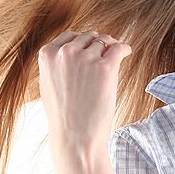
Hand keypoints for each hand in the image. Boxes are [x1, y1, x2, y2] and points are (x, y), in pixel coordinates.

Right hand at [38, 30, 131, 151]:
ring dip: (110, 47)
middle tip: (105, 55)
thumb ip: (57, 65)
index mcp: (48, 55)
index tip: (90, 48)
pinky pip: (119, 48)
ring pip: (104, 42)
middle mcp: (65, 53)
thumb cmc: (64, 117)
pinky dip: (124, 49)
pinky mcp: (105, 67)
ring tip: (115, 56)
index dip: (82, 41)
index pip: (69, 36)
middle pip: (88, 37)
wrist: (75, 137)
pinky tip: (126, 52)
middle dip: (97, 44)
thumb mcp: (49, 85)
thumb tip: (70, 50)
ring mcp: (85, 58)